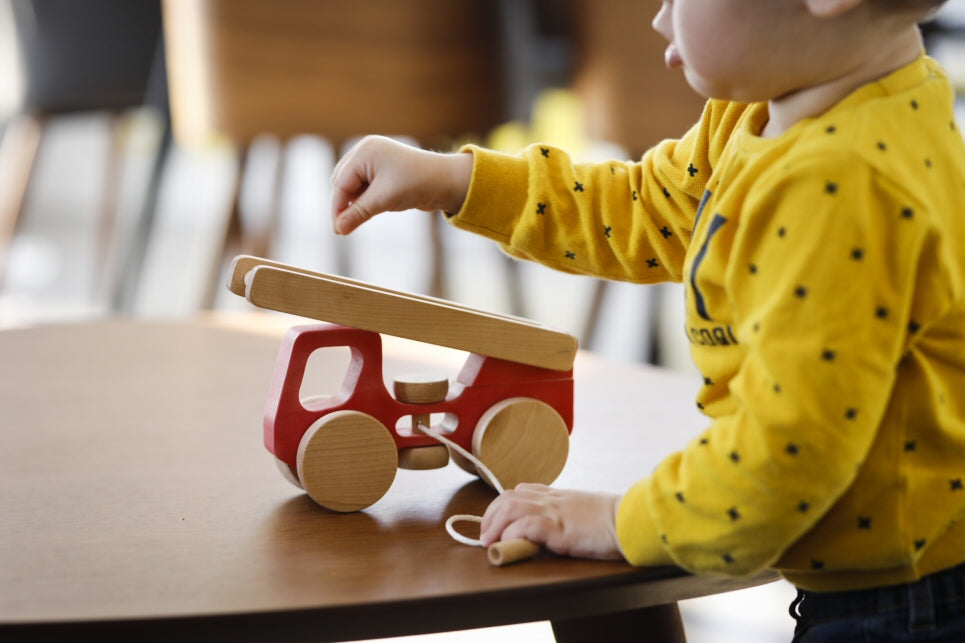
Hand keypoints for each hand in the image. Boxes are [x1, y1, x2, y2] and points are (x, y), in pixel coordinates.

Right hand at [330, 135, 472, 234]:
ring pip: (353, 186)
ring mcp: (375, 160)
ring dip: (354, 203)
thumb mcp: (383, 200)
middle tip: (345, 228)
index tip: (337, 230)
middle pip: (342, 182)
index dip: (337, 207)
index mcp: (365, 151)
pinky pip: (365, 188)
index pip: (341, 182)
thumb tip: (338, 229)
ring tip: (361, 219)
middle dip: (343, 204)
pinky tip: (370, 211)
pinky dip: (364, 200)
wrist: (446, 182)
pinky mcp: (383, 171)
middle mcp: (367, 152)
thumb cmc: (416, 184)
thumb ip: (358, 214)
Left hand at [480, 484, 624, 560]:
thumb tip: (553, 533)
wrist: (632, 520)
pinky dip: (512, 535)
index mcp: (558, 496)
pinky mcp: (560, 528)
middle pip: (508, 497)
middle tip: (486, 536)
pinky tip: (509, 546)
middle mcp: (552, 500)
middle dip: (490, 516)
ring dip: (494, 525)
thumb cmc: (614, 521)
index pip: (521, 491)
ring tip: (490, 543)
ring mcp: (555, 512)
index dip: (501, 506)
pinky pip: (526, 526)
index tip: (495, 524)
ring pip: (511, 507)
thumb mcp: (585, 512)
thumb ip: (567, 516)